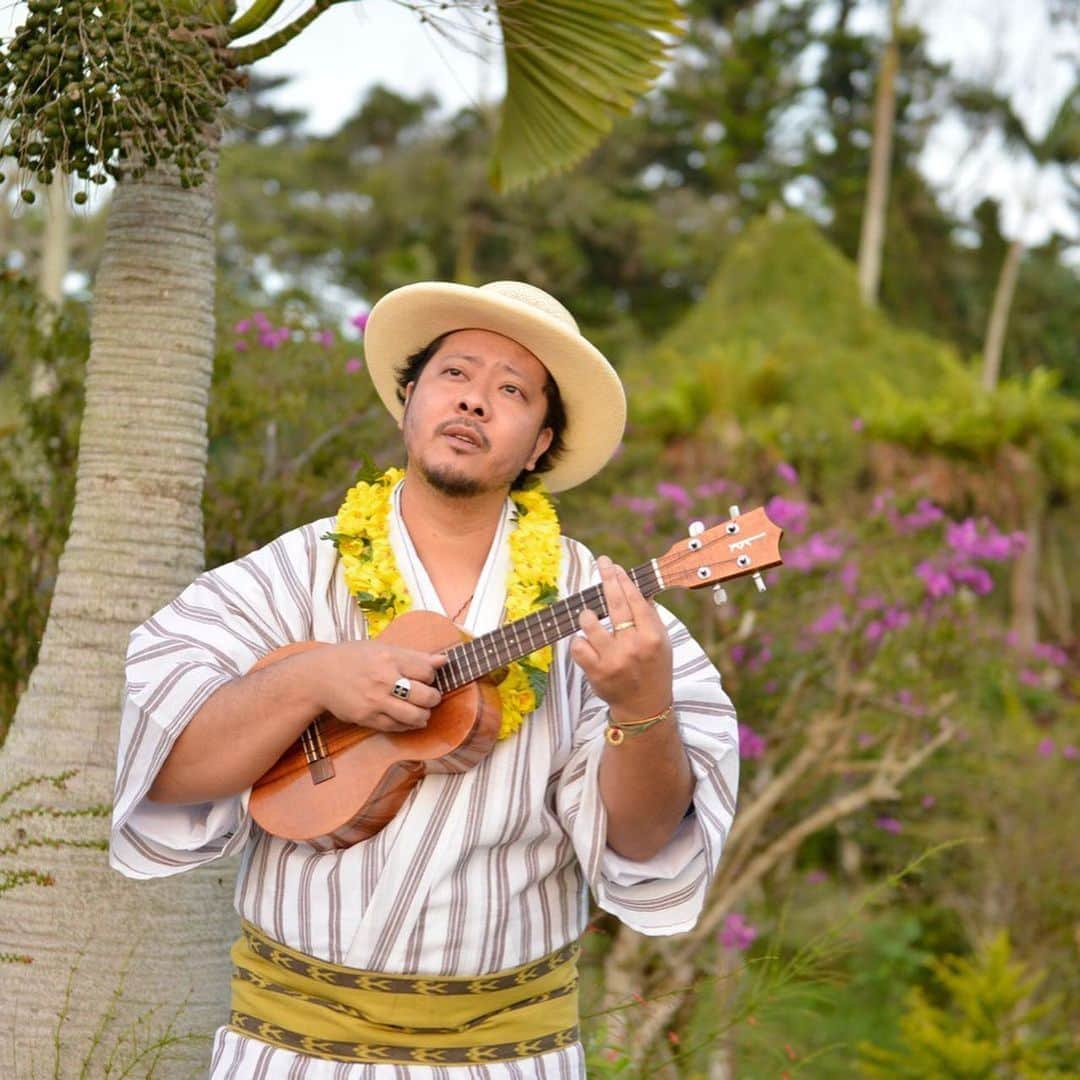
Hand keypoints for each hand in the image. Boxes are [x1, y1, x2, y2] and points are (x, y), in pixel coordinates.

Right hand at [307, 640, 445, 732]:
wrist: (320, 676)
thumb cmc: (353, 658)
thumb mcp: (383, 648)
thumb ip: (414, 656)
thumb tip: (443, 660)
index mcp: (390, 658)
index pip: (428, 671)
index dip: (432, 675)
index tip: (427, 677)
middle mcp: (384, 680)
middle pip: (426, 696)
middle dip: (434, 698)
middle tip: (430, 697)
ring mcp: (376, 701)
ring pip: (415, 716)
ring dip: (424, 715)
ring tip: (422, 710)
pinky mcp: (367, 718)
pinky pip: (397, 727)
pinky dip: (407, 724)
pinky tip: (406, 718)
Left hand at [570, 556, 672, 722]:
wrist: (644, 707)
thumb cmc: (653, 668)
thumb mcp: (662, 642)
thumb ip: (649, 616)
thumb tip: (634, 586)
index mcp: (653, 637)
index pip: (635, 600)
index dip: (623, 580)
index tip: (614, 566)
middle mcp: (633, 646)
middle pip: (616, 604)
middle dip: (607, 579)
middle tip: (602, 563)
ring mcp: (613, 660)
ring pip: (590, 623)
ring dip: (587, 614)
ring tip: (589, 615)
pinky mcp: (596, 672)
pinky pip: (577, 645)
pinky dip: (578, 640)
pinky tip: (585, 641)